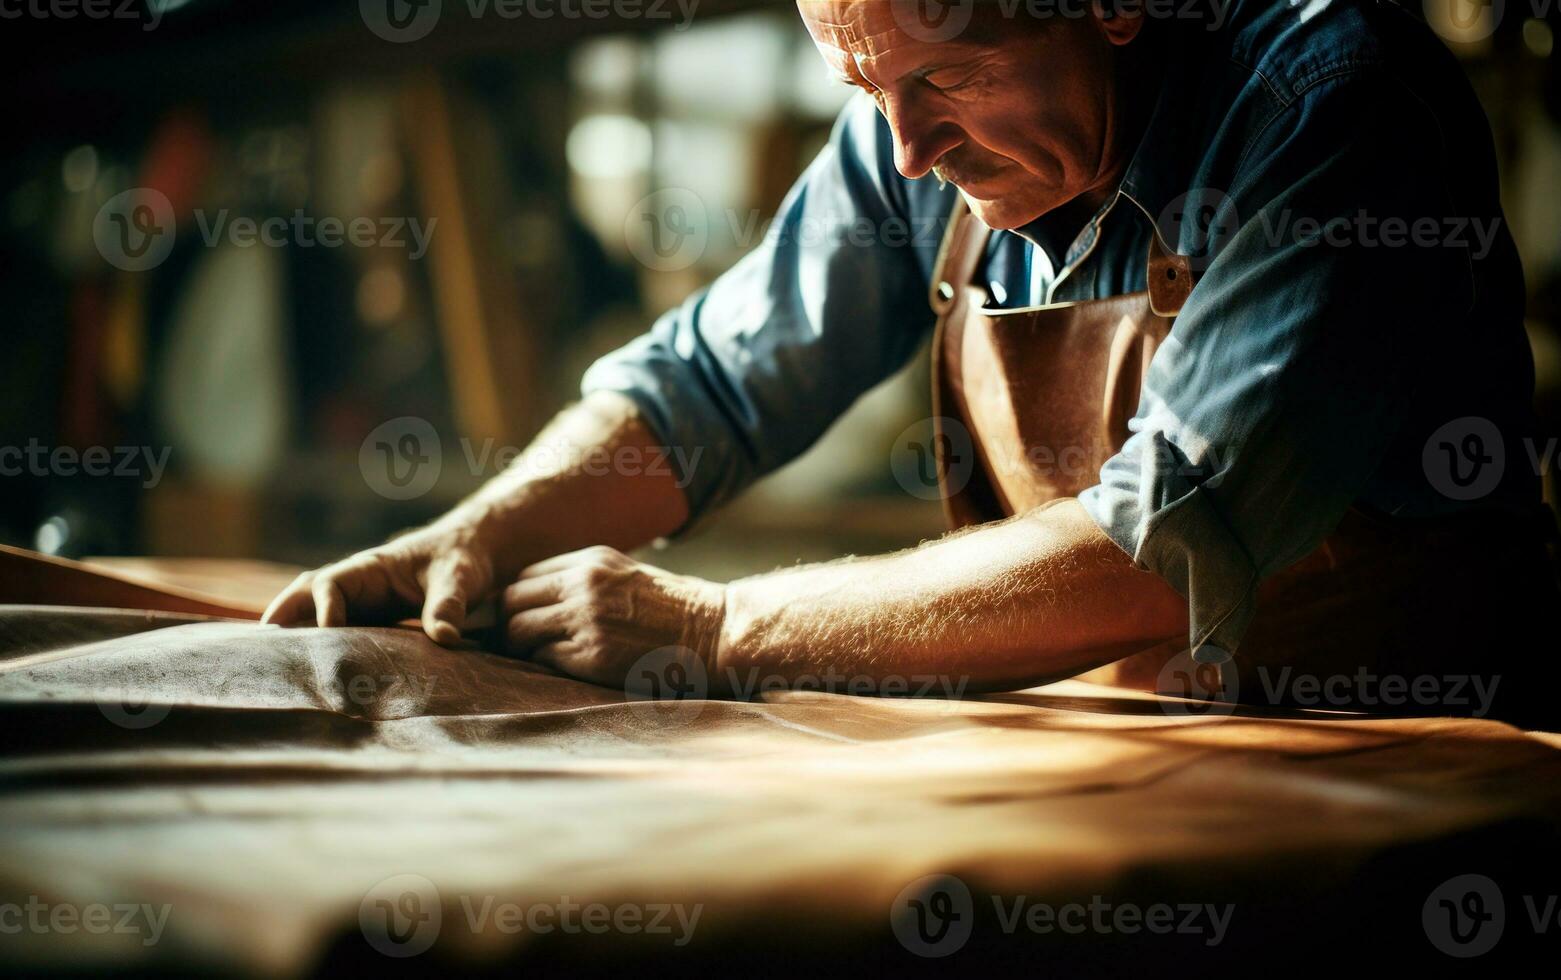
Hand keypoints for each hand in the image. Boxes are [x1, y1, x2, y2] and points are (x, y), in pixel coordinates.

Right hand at [262, 519, 494, 643]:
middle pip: (306, 594)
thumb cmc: (463, 559)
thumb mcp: (460, 578)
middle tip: (258, 646)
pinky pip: (334, 631)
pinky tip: (305, 673)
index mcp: (372, 567)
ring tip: (270, 664)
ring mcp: (360, 601)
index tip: (328, 635)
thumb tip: (445, 637)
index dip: (324, 608)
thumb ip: (450, 604)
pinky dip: (316, 645)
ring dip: (293, 631)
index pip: (332, 583)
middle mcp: (357, 583)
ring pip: (313, 612)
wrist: (473, 553)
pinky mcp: (368, 619)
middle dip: (283, 615)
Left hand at [502, 546, 725, 689]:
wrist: (714, 631)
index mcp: (590, 561)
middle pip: (510, 601)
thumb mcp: (625, 575)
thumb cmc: (673, 609)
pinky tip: (568, 669)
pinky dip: (547, 666)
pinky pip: (544, 659)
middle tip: (520, 644)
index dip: (518, 601)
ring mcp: (586, 619)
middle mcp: (583, 584)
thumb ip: (583, 581)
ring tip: (539, 658)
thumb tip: (538, 602)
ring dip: (522, 649)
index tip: (524, 620)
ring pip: (518, 631)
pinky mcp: (593, 654)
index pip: (524, 576)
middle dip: (509, 625)